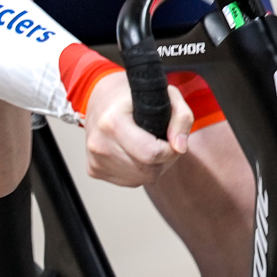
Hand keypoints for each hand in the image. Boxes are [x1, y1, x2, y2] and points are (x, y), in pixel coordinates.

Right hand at [82, 71, 192, 187]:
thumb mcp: (165, 94)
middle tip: (163, 141)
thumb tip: (180, 148)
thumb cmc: (134, 95)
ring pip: (140, 179)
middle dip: (163, 160)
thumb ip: (181, 117)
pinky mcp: (94, 170)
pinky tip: (136, 153)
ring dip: (152, 167)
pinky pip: (129, 181)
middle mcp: (100, 143)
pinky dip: (138, 171)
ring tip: (150, 145)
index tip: (172, 140)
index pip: (151, 153)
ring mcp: (95, 159)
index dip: (171, 151)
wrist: (102, 99)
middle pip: (147, 170)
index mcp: (112, 122)